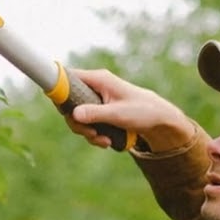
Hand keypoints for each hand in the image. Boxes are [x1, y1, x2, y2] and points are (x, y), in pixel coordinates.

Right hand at [64, 68, 194, 151]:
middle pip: (69, 103)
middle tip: (90, 134)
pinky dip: (95, 134)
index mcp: (98, 79)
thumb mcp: (119, 114)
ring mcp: (97, 99)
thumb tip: (73, 115)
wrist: (160, 119)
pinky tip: (108, 141)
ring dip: (88, 132)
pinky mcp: (100, 111)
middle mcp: (95, 87)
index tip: (62, 110)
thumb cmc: (143, 111)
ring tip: (105, 141)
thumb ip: (96, 113)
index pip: (67, 77)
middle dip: (77, 123)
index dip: (59, 92)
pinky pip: (89, 123)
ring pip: (79, 116)